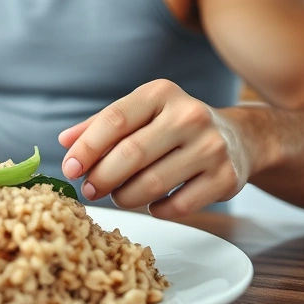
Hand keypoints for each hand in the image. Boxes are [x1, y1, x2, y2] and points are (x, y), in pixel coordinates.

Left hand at [58, 80, 250, 218]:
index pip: (115, 119)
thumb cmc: (174, 126)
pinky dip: (157, 210)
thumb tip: (65, 142)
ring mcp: (211, 147)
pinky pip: (179, 206)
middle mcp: (189, 115)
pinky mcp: (226, 178)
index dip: (87, 147)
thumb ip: (101, 126)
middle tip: (89, 190)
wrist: (238, 138)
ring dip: (125, 196)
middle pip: (131, 154)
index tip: (70, 169)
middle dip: (102, 177)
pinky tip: (152, 204)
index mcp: (160, 93)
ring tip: (118, 196)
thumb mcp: (140, 114)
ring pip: (152, 183)